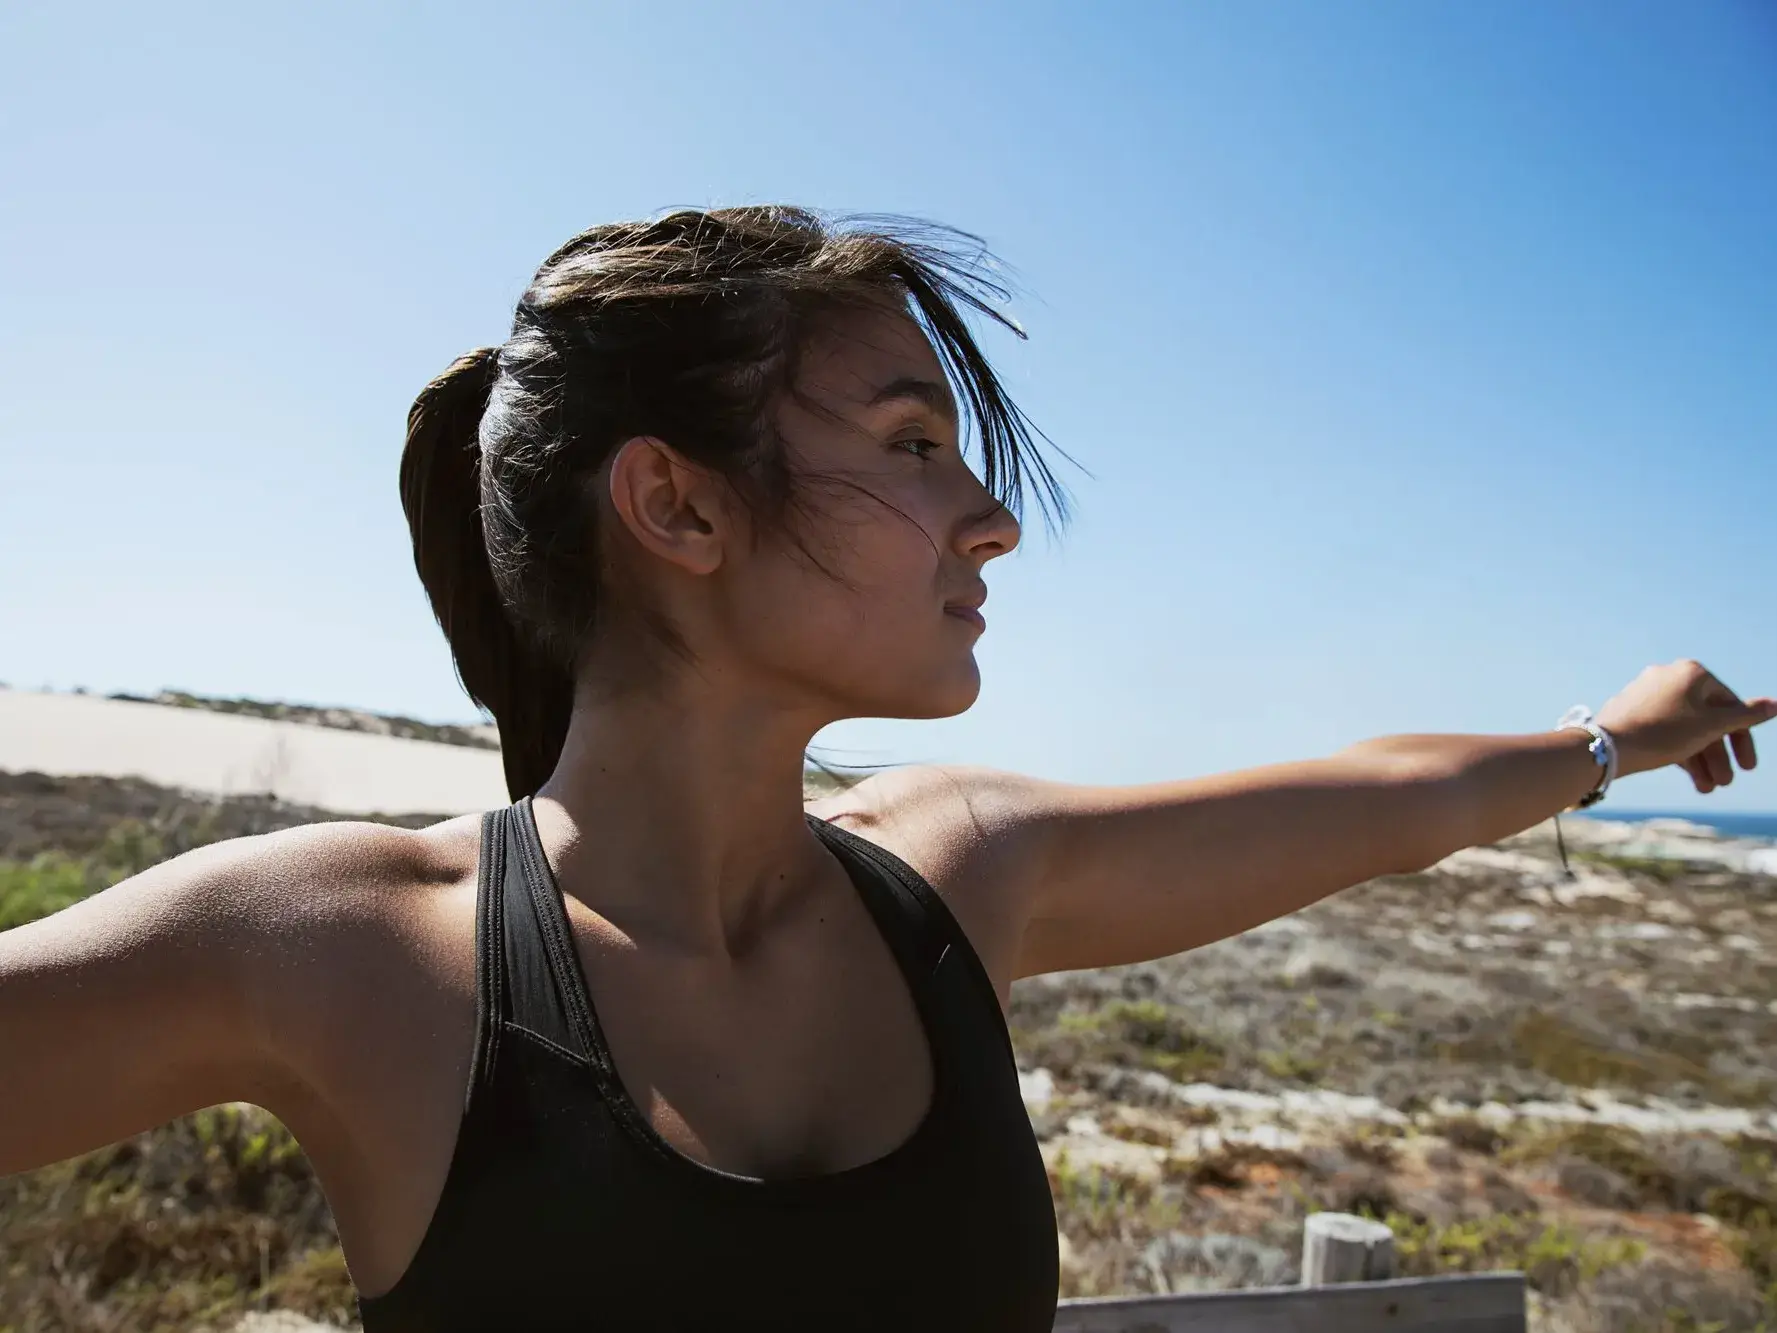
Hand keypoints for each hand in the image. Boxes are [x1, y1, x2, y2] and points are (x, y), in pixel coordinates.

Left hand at [1595, 659, 1776, 792]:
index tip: (1748, 767)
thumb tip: (1775, 705)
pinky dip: (1679, 751)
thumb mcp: (1711, 726)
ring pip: (1685, 728)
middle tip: (1725, 784)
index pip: (1730, 705)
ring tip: (1706, 788)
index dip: (1742, 739)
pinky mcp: (1632, 711)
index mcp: (1692, 673)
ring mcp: (1647, 693)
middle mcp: (1669, 676)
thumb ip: (1745, 716)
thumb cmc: (1663, 733)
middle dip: (1717, 755)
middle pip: (1706, 719)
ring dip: (1701, 759)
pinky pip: (1664, 730)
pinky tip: (1690, 778)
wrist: (1606, 747)